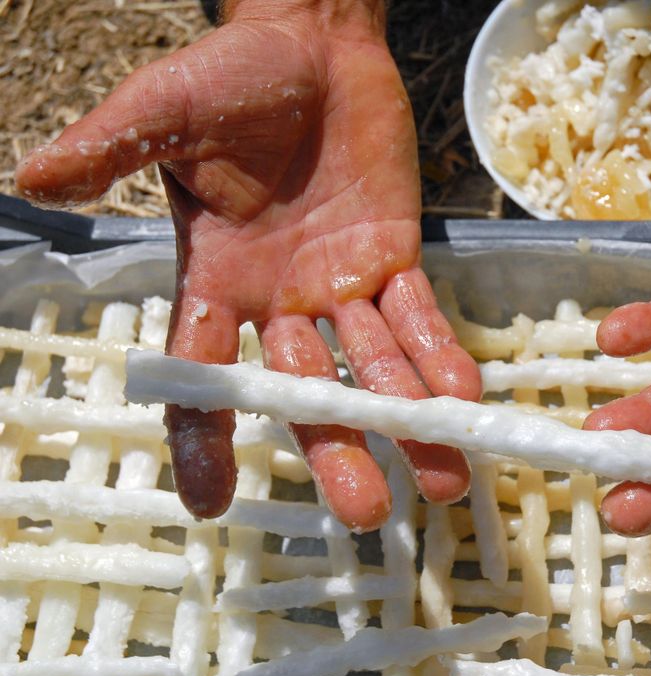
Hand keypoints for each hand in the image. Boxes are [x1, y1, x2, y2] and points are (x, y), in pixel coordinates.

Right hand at [15, 0, 480, 530]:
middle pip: (306, 390)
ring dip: (409, 419)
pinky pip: (419, 316)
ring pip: (374, 366)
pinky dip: (441, 356)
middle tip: (367, 511)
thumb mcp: (163, 110)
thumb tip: (35, 178)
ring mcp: (340, 284)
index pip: (203, 374)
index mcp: (217, 280)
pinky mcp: (392, 256)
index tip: (211, 501)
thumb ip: (110, 147)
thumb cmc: (230, 74)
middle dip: (337, 446)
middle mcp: (280, 300)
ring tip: (446, 477)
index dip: (204, 437)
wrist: (313, 44)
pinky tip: (464, 399)